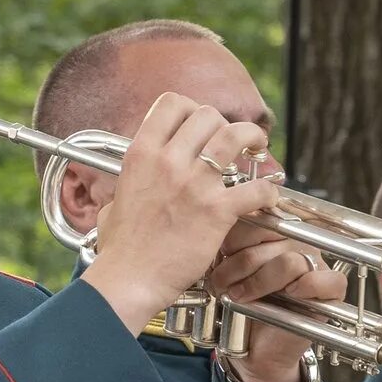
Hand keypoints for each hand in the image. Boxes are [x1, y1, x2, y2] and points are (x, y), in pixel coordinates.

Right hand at [79, 94, 279, 329]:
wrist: (129, 279)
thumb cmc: (121, 249)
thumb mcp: (114, 202)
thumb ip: (130, 183)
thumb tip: (133, 182)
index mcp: (142, 154)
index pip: (172, 102)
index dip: (192, 108)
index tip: (201, 125)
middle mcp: (168, 161)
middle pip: (208, 115)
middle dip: (224, 124)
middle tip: (232, 142)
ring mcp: (194, 184)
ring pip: (236, 136)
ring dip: (253, 139)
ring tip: (258, 149)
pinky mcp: (217, 211)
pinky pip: (255, 188)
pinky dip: (267, 191)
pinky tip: (266, 199)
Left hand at [210, 235, 348, 381]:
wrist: (257, 350)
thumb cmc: (245, 309)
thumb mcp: (230, 274)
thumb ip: (229, 250)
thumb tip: (216, 233)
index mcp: (276, 233)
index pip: (259, 218)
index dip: (235, 237)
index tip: (219, 256)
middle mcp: (299, 244)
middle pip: (271, 238)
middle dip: (238, 264)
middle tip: (220, 283)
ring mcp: (317, 265)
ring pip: (289, 261)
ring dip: (259, 281)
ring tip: (239, 296)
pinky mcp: (331, 291)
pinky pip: (326, 281)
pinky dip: (307, 286)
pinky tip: (290, 294)